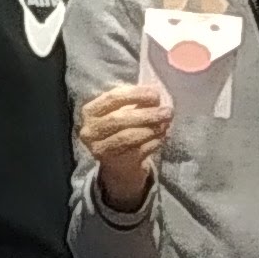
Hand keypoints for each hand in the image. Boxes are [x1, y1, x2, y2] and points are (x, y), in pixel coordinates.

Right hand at [78, 78, 173, 208]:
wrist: (118, 163)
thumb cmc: (121, 129)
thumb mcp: (123, 111)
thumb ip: (136, 101)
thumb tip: (156, 94)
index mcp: (90, 112)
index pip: (112, 98)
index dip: (135, 94)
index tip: (156, 94)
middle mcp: (90, 131)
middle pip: (119, 119)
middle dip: (146, 113)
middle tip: (168, 111)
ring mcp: (100, 149)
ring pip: (128, 136)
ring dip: (151, 128)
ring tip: (166, 124)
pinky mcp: (114, 163)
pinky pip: (137, 150)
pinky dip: (153, 142)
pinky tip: (162, 136)